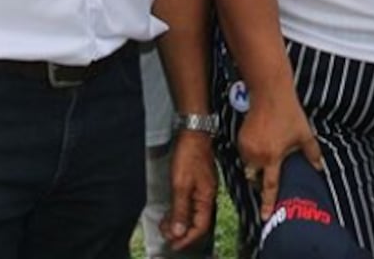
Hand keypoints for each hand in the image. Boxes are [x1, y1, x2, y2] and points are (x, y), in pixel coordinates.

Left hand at [163, 130, 216, 248]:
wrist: (193, 130)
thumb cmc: (190, 152)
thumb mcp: (181, 184)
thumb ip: (180, 209)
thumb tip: (179, 231)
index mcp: (207, 197)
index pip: (200, 227)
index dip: (187, 239)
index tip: (174, 245)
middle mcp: (207, 194)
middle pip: (197, 221)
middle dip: (181, 231)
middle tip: (166, 234)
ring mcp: (203, 186)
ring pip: (192, 212)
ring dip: (179, 220)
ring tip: (166, 223)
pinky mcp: (197, 180)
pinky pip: (190, 202)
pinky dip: (180, 209)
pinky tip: (171, 208)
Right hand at [237, 94, 323, 220]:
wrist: (270, 93)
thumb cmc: (289, 112)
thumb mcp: (305, 133)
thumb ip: (312, 153)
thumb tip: (320, 168)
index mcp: (273, 156)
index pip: (269, 186)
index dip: (267, 203)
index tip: (264, 217)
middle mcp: (257, 154)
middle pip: (255, 177)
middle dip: (260, 180)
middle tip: (269, 173)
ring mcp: (247, 146)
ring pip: (249, 165)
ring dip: (256, 165)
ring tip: (268, 152)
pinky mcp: (241, 138)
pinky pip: (244, 153)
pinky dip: (251, 153)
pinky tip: (262, 142)